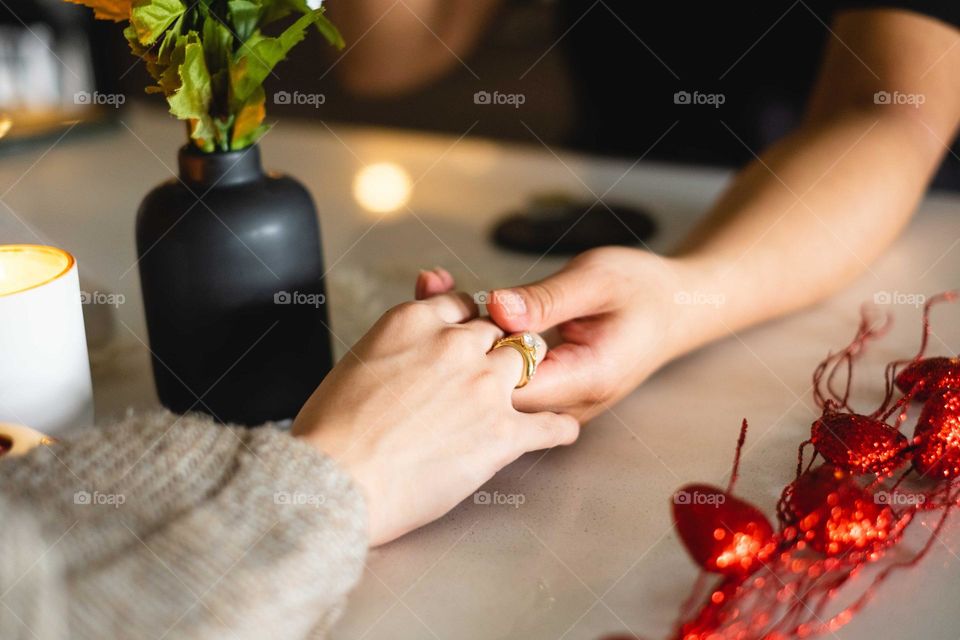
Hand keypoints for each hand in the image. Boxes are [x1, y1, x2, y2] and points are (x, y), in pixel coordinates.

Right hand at [292, 293, 575, 545]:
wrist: (335, 479)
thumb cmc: (330, 432)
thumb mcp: (356, 362)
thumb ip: (393, 346)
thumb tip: (403, 354)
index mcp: (414, 322)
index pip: (461, 304)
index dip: (467, 322)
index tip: (468, 336)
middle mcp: (455, 345)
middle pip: (497, 331)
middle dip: (495, 348)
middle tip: (492, 369)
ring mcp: (485, 386)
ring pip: (528, 362)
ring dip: (529, 377)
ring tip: (534, 392)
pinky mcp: (503, 432)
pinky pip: (550, 423)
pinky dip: (558, 427)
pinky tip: (560, 430)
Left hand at [416, 250, 697, 421]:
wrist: (677, 307)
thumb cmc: (643, 290)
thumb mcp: (596, 280)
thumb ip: (545, 300)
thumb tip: (496, 307)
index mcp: (584, 378)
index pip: (512, 387)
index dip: (478, 355)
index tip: (452, 311)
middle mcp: (569, 400)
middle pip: (495, 390)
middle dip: (457, 344)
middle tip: (432, 286)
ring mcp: (557, 400)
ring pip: (495, 383)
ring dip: (464, 339)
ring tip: (435, 286)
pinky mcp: (548, 387)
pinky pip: (506, 371)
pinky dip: (482, 338)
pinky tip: (458, 300)